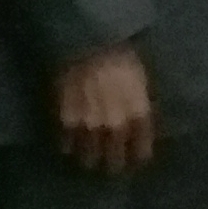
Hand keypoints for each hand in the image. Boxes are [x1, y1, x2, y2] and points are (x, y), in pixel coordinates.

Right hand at [51, 43, 158, 176]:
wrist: (88, 42)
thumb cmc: (120, 53)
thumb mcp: (141, 78)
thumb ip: (140, 103)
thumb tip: (140, 120)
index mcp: (138, 114)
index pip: (141, 150)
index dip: (138, 157)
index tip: (136, 159)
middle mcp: (116, 126)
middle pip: (115, 160)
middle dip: (114, 165)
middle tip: (111, 166)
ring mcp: (90, 125)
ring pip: (89, 157)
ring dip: (90, 161)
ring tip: (89, 162)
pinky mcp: (66, 120)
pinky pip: (66, 144)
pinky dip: (68, 147)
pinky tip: (69, 147)